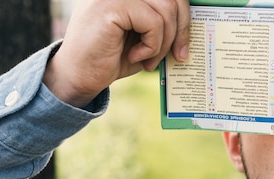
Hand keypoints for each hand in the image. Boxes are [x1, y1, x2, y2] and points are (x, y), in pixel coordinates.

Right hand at [43, 0, 189, 107]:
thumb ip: (164, 25)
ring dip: (163, 43)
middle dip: (182, 31)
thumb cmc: (112, 57)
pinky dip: (152, 46)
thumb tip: (192, 24)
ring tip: (148, 59)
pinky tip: (135, 56)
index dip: (184, 16)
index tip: (184, 46)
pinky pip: (152, 22)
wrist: (81, 75)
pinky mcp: (111, 6)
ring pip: (165, 10)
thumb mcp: (145, 38)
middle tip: (178, 56)